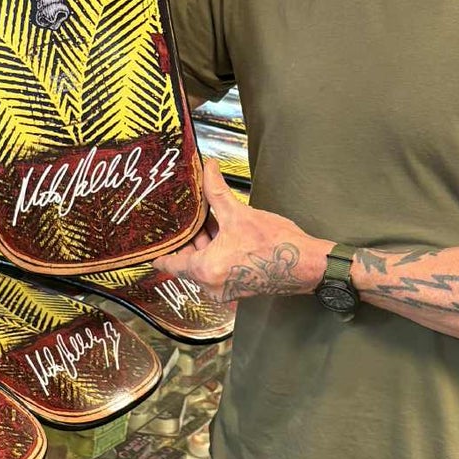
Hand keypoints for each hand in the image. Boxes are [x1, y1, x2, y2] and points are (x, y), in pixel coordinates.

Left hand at [154, 159, 329, 304]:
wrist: (306, 265)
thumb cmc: (275, 243)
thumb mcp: (240, 213)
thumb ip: (217, 190)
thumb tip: (207, 168)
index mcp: (206, 270)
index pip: (172, 264)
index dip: (160, 254)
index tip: (151, 250)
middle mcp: (212, 285)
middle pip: (189, 262)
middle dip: (191, 241)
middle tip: (188, 222)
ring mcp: (227, 290)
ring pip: (206, 265)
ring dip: (206, 247)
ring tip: (210, 224)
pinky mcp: (239, 289)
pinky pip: (220, 270)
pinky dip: (219, 255)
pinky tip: (226, 236)